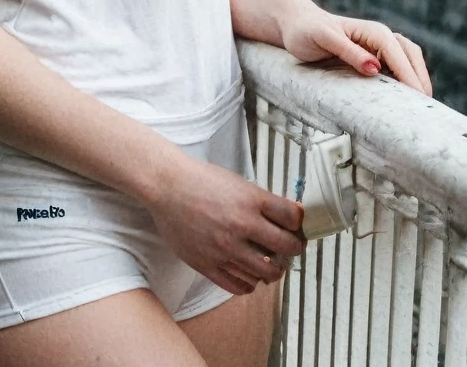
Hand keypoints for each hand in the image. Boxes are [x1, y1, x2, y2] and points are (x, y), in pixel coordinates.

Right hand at [145, 155, 305, 295]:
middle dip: (293, 249)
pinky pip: (240, 286)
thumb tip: (290, 214)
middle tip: (289, 248)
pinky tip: (249, 273)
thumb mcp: (238, 182)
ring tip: (269, 262)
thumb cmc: (200, 180)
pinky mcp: (208, 264)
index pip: (293, 219)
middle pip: (286, 248)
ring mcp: (225, 248)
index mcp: (250, 200)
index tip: (297, 227)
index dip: (300, 224)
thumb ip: (263, 201)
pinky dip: (250, 283)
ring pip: (267, 272)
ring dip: (274, 269)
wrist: (166, 186)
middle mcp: (241, 225)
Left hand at [279, 9, 432, 95]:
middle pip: (411, 55)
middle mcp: (380, 36)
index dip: (410, 75)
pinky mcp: (375, 54)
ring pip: (409, 59)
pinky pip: (398, 66)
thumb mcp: (325, 39)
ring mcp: (379, 45)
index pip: (398, 53)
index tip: (419, 97)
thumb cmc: (307, 31)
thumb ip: (349, 52)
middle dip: (421, 78)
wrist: (297, 25)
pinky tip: (407, 97)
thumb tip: (375, 68)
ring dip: (417, 77)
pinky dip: (407, 78)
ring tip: (421, 105)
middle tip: (426, 108)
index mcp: (372, 31)